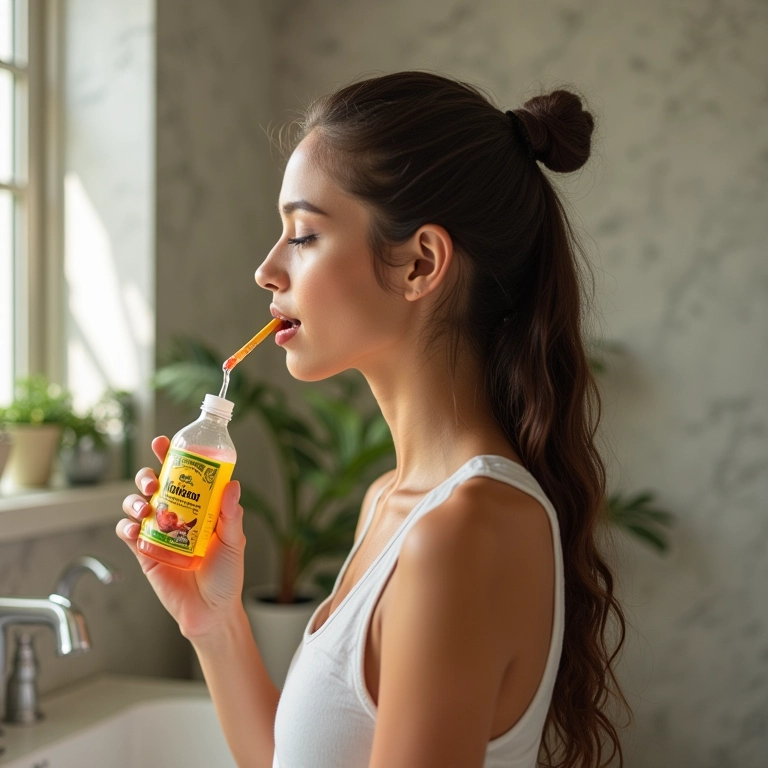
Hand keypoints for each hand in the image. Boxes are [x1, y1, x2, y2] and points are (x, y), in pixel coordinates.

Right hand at [116, 436, 245, 639]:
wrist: (211, 611)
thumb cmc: (226, 575)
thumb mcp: (234, 542)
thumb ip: (231, 515)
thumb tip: (233, 485)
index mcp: (197, 506)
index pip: (181, 474)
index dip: (169, 456)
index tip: (163, 442)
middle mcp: (174, 515)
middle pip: (152, 485)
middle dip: (146, 476)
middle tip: (154, 482)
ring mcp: (157, 532)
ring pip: (135, 505)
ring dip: (134, 500)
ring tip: (146, 506)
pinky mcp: (144, 553)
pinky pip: (127, 533)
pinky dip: (125, 527)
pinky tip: (133, 528)